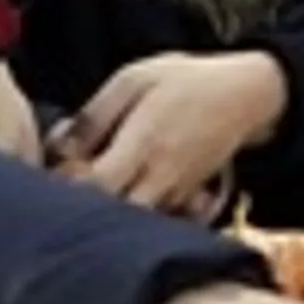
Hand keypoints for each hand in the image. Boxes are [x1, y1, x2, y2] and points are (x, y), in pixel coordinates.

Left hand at [59, 53, 286, 216]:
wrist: (246, 94)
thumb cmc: (186, 81)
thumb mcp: (133, 80)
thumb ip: (94, 116)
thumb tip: (57, 148)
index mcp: (144, 144)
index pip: (97, 187)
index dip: (70, 187)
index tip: (59, 170)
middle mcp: (161, 177)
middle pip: (113, 216)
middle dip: (87, 208)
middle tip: (76, 184)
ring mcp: (176, 193)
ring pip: (133, 224)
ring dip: (110, 213)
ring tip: (101, 186)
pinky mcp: (186, 199)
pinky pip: (154, 220)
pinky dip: (134, 215)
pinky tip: (127, 190)